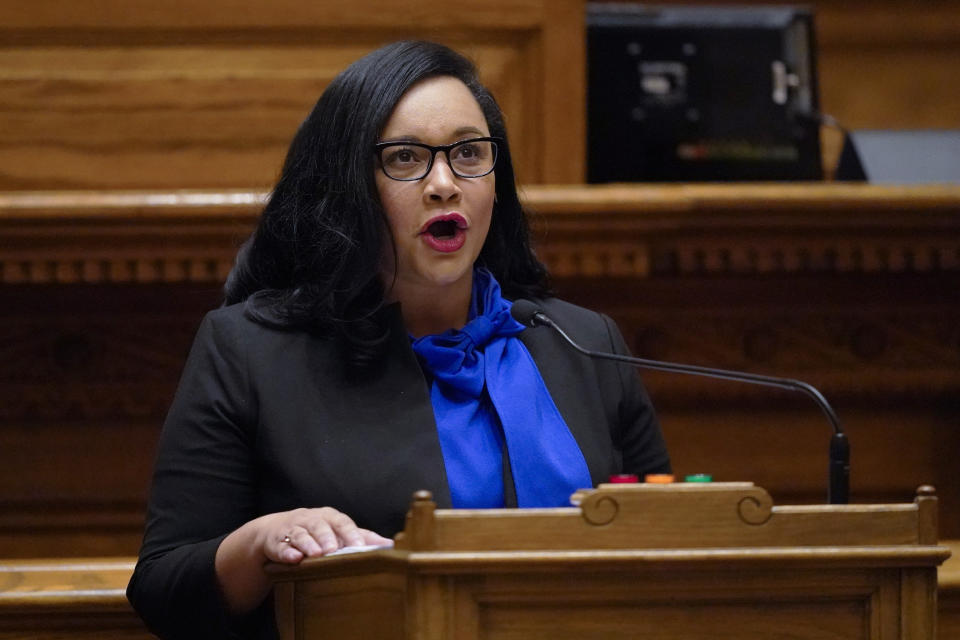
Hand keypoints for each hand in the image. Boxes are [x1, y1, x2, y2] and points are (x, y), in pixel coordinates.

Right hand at [216, 506, 393, 613]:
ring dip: (308, 544)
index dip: (351, 534)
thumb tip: (389, 544)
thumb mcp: (337, 532)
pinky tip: (293, 559)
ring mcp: (292, 529)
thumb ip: (362, 538)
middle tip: (334, 549)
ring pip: (300, 534)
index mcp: (329, 517)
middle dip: (328, 537)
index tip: (361, 548)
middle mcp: (311, 519)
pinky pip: (280, 546)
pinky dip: (286, 552)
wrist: (276, 532)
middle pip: (320, 525)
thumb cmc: (316, 533)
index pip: (342, 522)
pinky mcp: (275, 542)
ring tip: (316, 554)